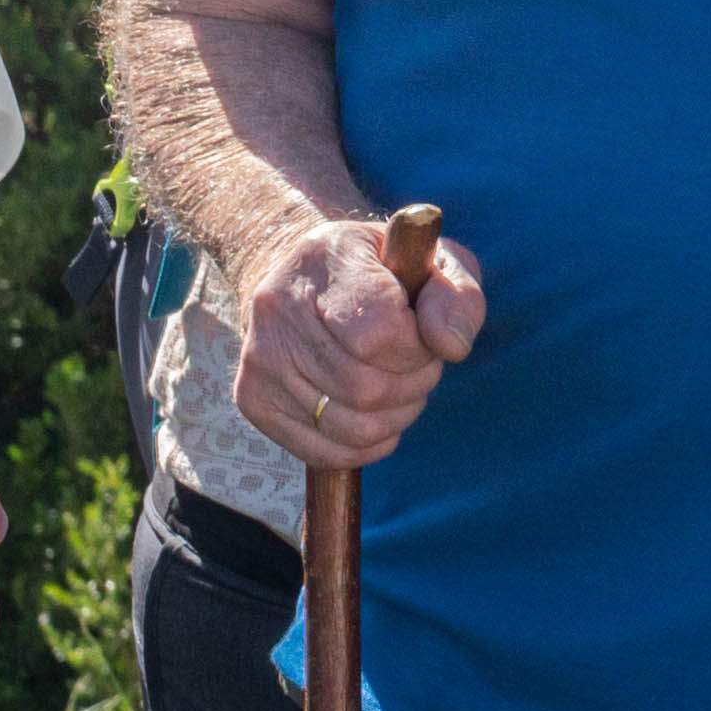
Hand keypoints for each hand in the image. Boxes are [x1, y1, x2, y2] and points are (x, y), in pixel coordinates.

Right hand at [234, 208, 482, 468]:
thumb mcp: (434, 261)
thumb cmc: (384, 270)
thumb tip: (452, 347)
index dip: (418, 349)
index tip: (423, 336)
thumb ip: (456, 297)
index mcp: (324, 259)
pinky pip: (327, 451)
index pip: (377, 333)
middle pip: (366, 388)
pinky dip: (368, 445)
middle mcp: (277, 308)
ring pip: (352, 427)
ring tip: (398, 383)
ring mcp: (260, 359)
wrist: (305, 274)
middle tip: (418, 363)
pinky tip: (376, 412)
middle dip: (414, 384)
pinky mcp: (254, 400)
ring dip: (396, 417)